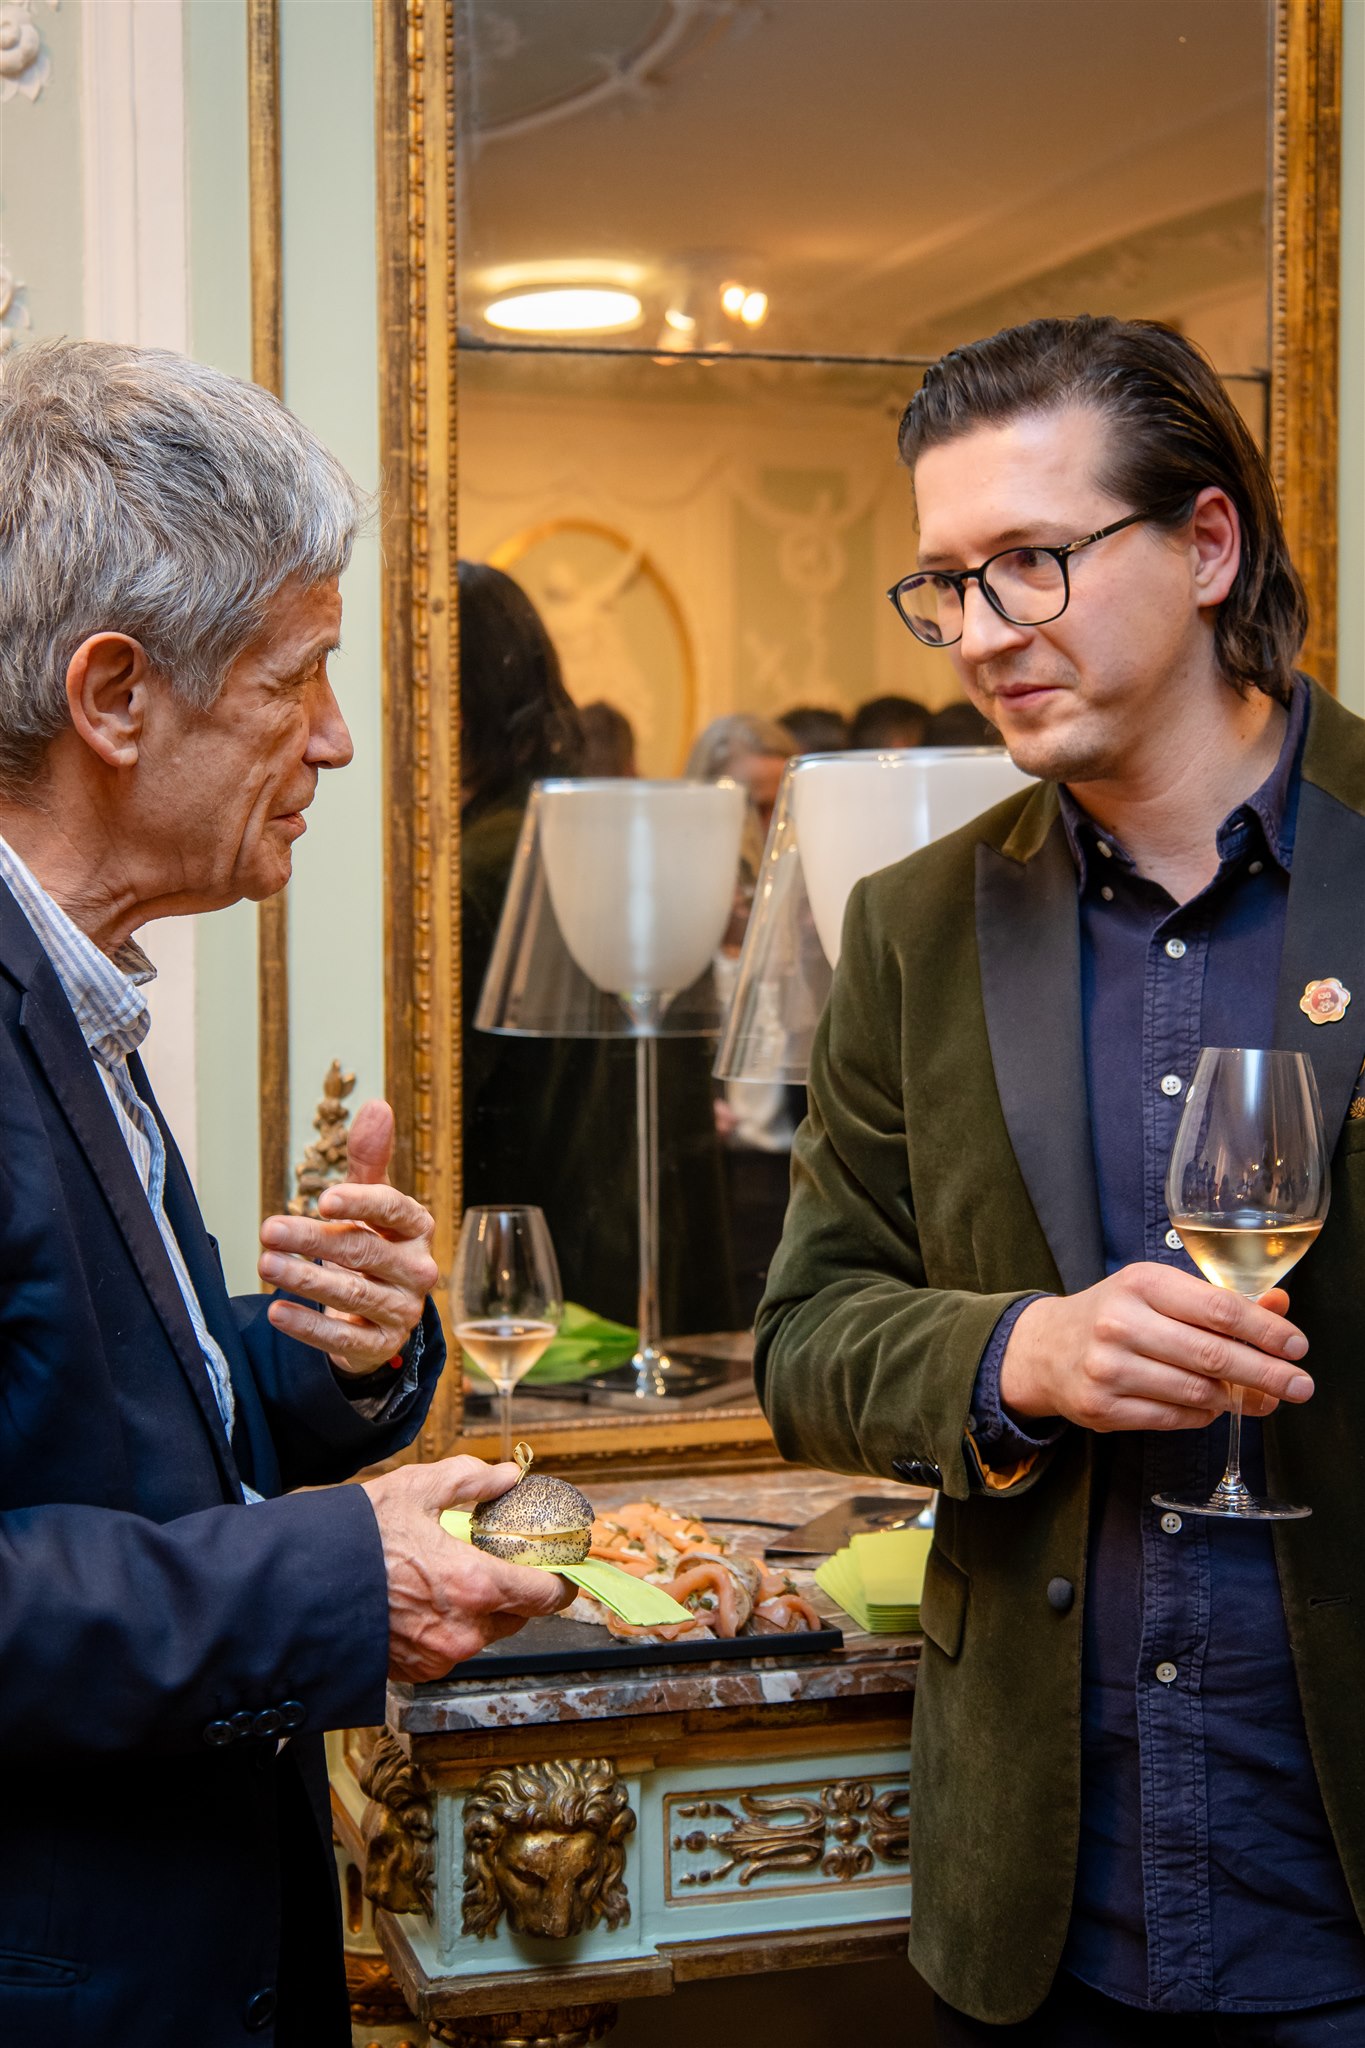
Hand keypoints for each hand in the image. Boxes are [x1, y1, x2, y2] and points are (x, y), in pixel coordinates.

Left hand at [257, 1100, 439, 1375]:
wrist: (378, 1313)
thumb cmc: (371, 1243)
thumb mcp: (368, 1201)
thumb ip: (369, 1158)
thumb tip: (377, 1105)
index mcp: (417, 1228)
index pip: (394, 1210)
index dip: (360, 1203)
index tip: (321, 1198)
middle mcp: (418, 1270)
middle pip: (365, 1251)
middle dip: (313, 1240)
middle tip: (268, 1229)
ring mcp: (402, 1311)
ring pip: (354, 1293)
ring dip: (306, 1279)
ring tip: (264, 1264)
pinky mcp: (381, 1346)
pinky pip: (344, 1338)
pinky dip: (309, 1327)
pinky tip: (277, 1311)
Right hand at [361, 1455, 573, 1680]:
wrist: (299, 1585)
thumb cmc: (357, 1537)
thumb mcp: (416, 1489)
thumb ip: (471, 1481)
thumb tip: (508, 1476)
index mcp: (474, 1585)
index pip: (547, 1596)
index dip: (560, 1581)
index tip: (560, 1567)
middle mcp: (464, 1629)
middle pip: (519, 1616)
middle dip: (515, 1589)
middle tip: (496, 1560)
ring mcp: (439, 1655)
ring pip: (485, 1633)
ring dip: (482, 1609)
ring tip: (451, 1576)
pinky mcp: (415, 1670)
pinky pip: (451, 1648)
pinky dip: (450, 1626)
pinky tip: (424, 1599)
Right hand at [999, 1265, 1313, 1433]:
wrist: (1044, 1349)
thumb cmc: (1112, 1314)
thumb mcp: (1158, 1292)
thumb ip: (1218, 1300)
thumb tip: (1279, 1305)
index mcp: (1140, 1284)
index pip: (1218, 1309)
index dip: (1266, 1330)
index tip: (1297, 1346)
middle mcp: (1120, 1324)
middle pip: (1212, 1356)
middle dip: (1266, 1374)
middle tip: (1301, 1385)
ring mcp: (1108, 1370)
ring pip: (1197, 1393)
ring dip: (1238, 1400)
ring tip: (1261, 1399)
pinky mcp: (1103, 1409)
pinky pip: (1174, 1418)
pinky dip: (1204, 1414)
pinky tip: (1214, 1406)